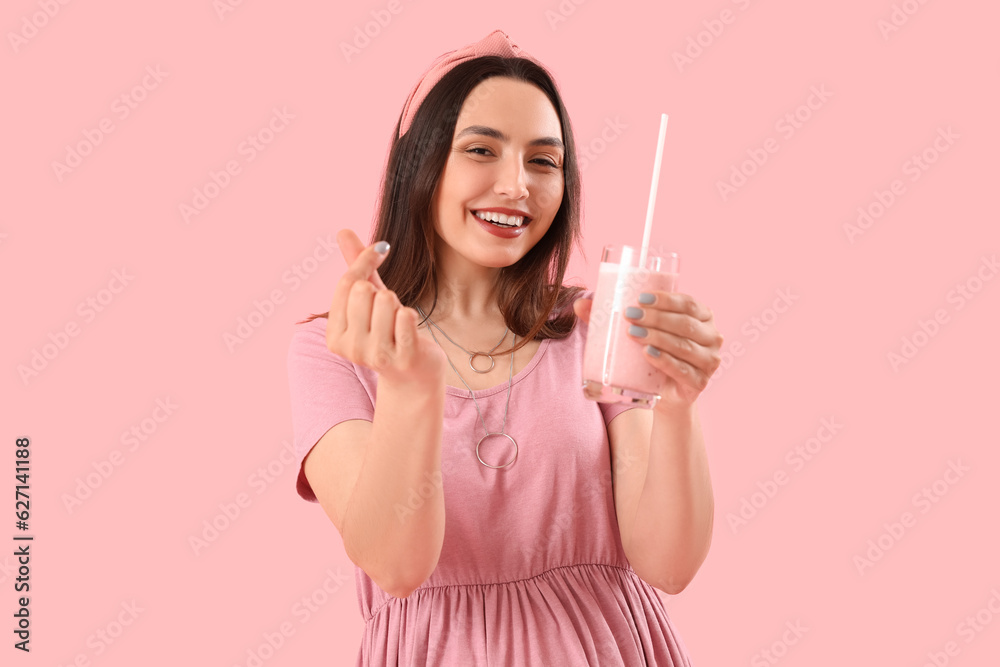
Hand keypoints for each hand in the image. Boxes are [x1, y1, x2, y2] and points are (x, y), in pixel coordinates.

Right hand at [326, 229, 445, 384]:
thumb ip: (356, 266)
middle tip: (389, 314)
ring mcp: (376, 355)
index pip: (347, 282)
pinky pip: (406, 316)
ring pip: (386, 300)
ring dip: (398, 307)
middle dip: (383, 293)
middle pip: (364, 290)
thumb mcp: (369, 300)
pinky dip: (410, 317)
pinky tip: (410, 333)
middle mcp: (350, 348)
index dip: (366, 260)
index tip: (382, 248)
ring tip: (399, 326)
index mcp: (334, 335)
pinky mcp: (403, 358)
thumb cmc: (390, 332)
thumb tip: (343, 231)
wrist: (414, 376)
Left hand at [573, 293, 722, 410]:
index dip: (666, 299)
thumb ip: (611, 317)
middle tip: (630, 316)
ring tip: (633, 333)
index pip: (688, 303)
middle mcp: (712, 336)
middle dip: (657, 318)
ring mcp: (709, 361)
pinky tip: (648, 353)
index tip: (640, 298)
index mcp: (703, 316)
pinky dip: (665, 360)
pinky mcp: (700, 383)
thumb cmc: (651, 355)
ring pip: (684, 346)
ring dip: (658, 337)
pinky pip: (683, 370)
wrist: (663, 394)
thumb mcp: (638, 332)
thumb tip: (579, 303)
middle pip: (685, 324)